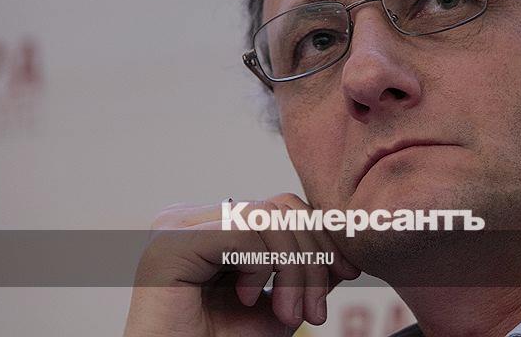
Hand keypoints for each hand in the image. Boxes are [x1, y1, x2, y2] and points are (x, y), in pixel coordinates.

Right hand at [124, 193, 360, 336]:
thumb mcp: (282, 301)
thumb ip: (308, 267)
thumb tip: (345, 238)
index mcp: (214, 225)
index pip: (282, 207)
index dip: (321, 235)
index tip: (348, 273)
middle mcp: (193, 218)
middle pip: (278, 208)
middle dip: (313, 257)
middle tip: (317, 310)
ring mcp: (178, 226)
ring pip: (265, 219)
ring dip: (294, 269)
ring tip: (291, 314)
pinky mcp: (171, 242)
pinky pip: (241, 233)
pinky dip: (261, 267)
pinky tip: (247, 299)